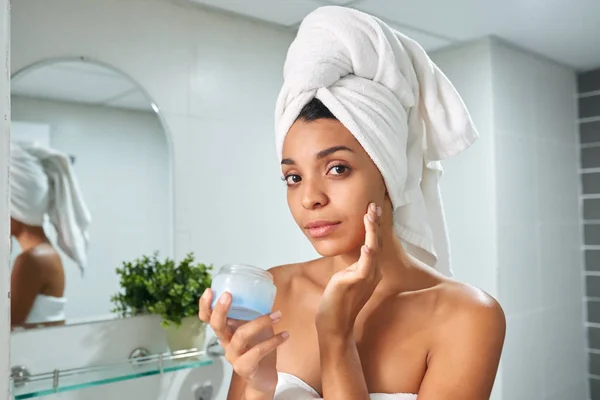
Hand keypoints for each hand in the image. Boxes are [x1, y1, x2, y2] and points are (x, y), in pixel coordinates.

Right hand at [199, 290, 288, 393]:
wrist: (263, 377)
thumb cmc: (258, 348)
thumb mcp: (254, 327)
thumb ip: (254, 312)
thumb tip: (266, 288)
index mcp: (226, 331)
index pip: (208, 318)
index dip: (205, 305)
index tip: (210, 290)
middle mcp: (226, 343)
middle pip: (217, 326)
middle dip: (220, 310)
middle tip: (228, 295)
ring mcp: (234, 356)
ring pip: (241, 336)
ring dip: (260, 322)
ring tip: (278, 314)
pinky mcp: (245, 367)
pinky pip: (258, 351)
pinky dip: (273, 341)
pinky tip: (285, 334)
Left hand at [316, 202, 382, 336]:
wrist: (334, 325)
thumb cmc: (337, 303)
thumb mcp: (346, 279)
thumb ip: (352, 267)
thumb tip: (354, 253)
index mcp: (370, 271)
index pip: (374, 243)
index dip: (374, 226)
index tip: (371, 209)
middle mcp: (372, 273)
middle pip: (377, 242)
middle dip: (375, 223)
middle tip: (373, 204)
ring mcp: (365, 278)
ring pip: (372, 249)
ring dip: (371, 231)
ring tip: (370, 215)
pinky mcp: (355, 284)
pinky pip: (364, 267)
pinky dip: (367, 255)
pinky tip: (367, 246)